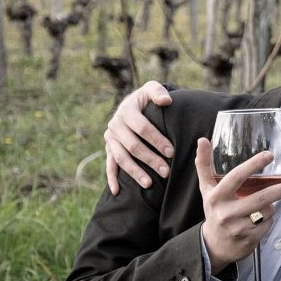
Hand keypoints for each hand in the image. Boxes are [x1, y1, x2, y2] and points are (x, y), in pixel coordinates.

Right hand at [105, 80, 172, 194]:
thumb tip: (166, 101)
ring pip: (121, 158)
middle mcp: (115, 125)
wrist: (133, 104)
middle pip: (133, 146)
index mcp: (126, 110)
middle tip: (166, 171)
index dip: (157, 140)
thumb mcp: (151, 89)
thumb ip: (158, 92)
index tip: (171, 152)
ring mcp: (110, 138)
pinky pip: (109, 165)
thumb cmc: (147, 99)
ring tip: (150, 184)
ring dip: (135, 172)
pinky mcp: (109, 149)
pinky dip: (112, 179)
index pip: (142, 128)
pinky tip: (117, 191)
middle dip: (150, 159)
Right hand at [194, 138, 280, 269]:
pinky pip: (268, 224)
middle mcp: (226, 213)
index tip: (269, 155)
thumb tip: (203, 139)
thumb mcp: (207, 189)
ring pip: (267, 211)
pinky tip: (261, 219)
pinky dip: (269, 219)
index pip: (236, 177)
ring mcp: (238, 228)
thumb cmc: (214, 211)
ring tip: (265, 204)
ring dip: (271, 205)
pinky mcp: (249, 240)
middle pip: (260, 198)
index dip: (253, 164)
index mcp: (216, 197)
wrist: (214, 246)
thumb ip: (204, 165)